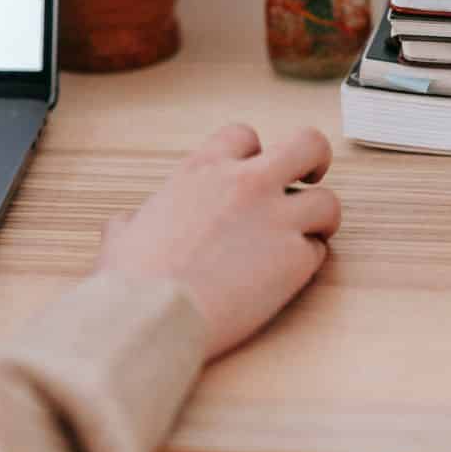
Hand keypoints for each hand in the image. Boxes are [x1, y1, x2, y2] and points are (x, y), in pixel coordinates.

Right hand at [95, 124, 339, 359]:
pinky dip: (306, 262)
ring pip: (328, 201)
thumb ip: (135, 220)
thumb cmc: (132, 279)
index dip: (255, 153)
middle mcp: (246, 183)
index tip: (254, 172)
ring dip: (319, 219)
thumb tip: (127, 225)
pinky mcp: (293, 259)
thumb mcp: (122, 233)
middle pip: (307, 144)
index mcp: (203, 170)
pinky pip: (318, 251)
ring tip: (305, 237)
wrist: (152, 316)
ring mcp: (275, 219)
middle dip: (315, 161)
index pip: (245, 135)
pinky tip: (286, 277)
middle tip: (311, 180)